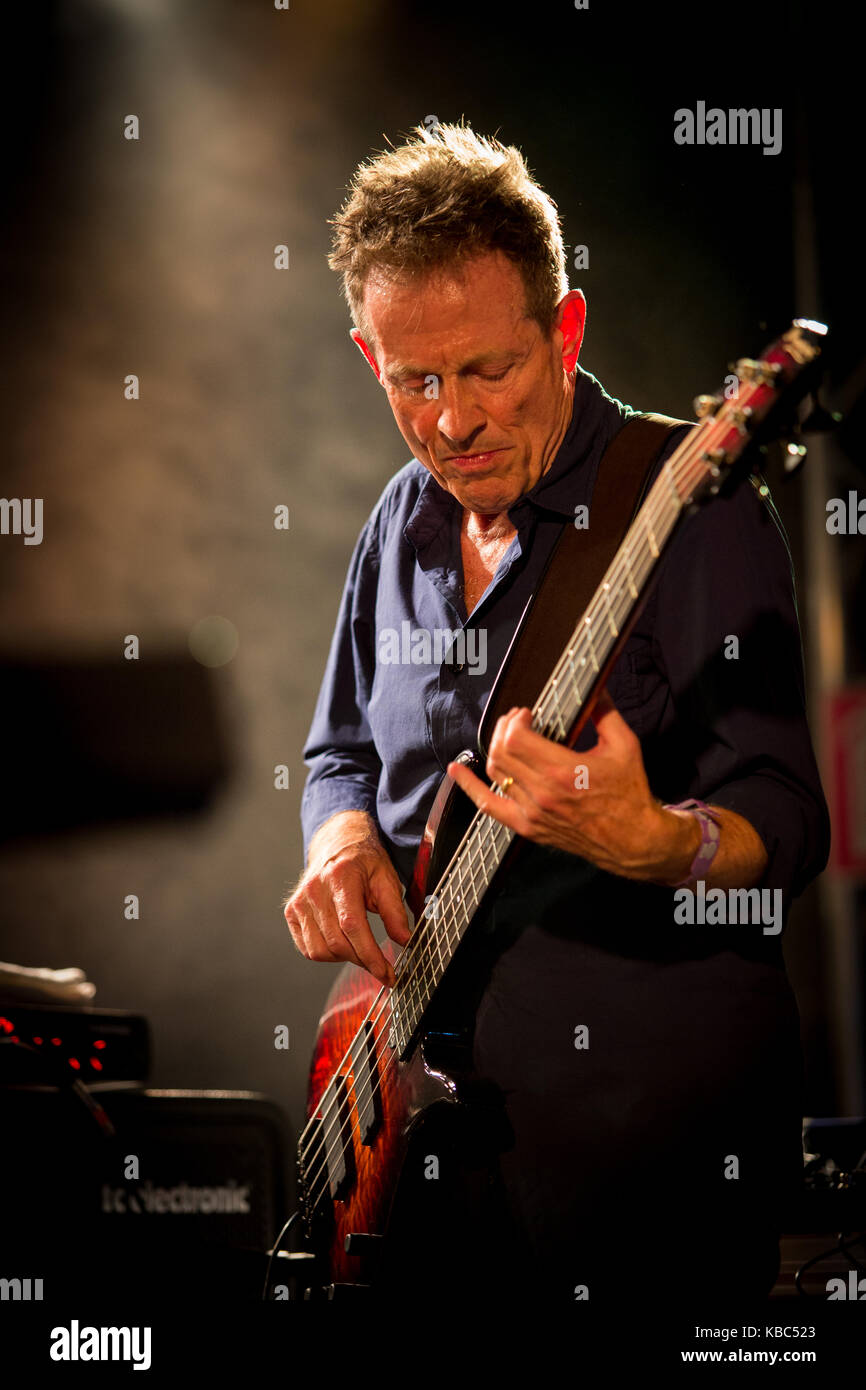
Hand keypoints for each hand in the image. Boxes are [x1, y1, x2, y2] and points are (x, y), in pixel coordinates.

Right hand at [283, 811, 411, 986]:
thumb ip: (395, 912)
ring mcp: (299, 901)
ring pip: (319, 951)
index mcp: (340, 877)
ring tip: (359, 948)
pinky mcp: (291, 912)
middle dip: (362, 960)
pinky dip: (326, 954)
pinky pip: (307, 948)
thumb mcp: (386, 879)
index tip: (387, 974)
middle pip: (337, 942)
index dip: (370, 955)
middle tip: (381, 965)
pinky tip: (341, 943)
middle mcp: (315, 889)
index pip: (352, 926)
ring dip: (344, 958)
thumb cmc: (363, 861)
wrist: (337, 843)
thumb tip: (405, 941)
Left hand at [447, 691, 698, 881]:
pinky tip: (456, 770)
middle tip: (518, 720)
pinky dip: (468, 786)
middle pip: (501, 751)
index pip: (516, 737)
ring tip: (508, 737)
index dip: (515, 719)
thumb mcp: (624, 746)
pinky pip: (488, 806)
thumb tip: (594, 685)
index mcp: (564, 771)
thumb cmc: (629, 793)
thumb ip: (605, 712)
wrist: (631, 839)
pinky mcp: (527, 827)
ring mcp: (531, 812)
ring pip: (494, 772)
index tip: (527, 713)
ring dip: (495, 748)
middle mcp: (542, 793)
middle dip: (504, 728)